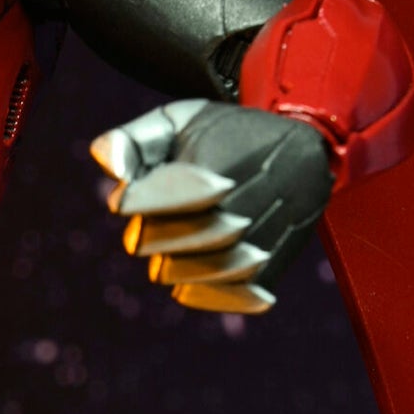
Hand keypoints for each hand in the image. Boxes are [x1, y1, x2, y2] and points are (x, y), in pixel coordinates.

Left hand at [91, 97, 332, 313]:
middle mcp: (257, 197)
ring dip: (177, 265)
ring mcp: (271, 233)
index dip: (142, 200)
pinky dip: (205, 292)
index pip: (179, 191)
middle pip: (188, 236)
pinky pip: (236, 293)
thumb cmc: (225, 135)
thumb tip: (110, 169)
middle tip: (148, 224)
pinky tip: (188, 278)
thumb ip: (133, 140)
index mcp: (229, 157)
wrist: (303, 150)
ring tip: (169, 247)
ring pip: (211, 269)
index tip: (122, 203)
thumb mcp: (177, 120)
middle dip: (156, 233)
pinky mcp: (278, 262)